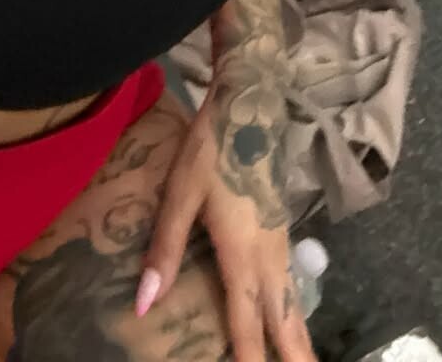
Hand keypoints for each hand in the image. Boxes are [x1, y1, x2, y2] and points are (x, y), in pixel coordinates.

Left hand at [135, 84, 315, 361]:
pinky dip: (295, 312)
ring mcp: (280, 242)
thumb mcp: (180, 195)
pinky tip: (289, 316)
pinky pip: (293, 285)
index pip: (247, 323)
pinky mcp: (282, 228)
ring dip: (298, 338)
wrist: (250, 105)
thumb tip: (143, 304)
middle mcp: (269, 256)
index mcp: (242, 254)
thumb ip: (164, 250)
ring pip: (294, 305)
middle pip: (287, 322)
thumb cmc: (210, 148)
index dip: (251, 359)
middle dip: (295, 356)